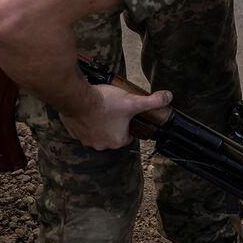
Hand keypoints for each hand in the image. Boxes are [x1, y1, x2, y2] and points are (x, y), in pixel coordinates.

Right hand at [58, 85, 172, 150]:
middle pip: (112, 134)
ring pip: (97, 131)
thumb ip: (152, 101)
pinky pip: (83, 128)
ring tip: (102, 107)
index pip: (128, 136)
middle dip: (115, 123)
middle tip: (115, 108)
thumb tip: (168, 97)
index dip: (130, 124)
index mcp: (117, 141)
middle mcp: (101, 145)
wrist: (77, 99)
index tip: (127, 113)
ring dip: (100, 122)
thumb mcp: (133, 101)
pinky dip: (86, 120)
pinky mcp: (74, 132)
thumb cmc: (104, 102)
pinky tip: (89, 109)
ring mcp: (85, 140)